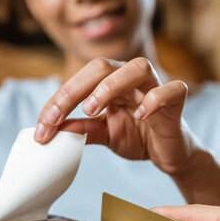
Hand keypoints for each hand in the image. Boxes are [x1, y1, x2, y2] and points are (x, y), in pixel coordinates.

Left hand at [35, 57, 198, 175]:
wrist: (170, 154)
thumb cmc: (138, 136)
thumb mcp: (104, 134)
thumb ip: (81, 129)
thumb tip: (52, 129)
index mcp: (111, 83)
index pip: (80, 80)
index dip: (58, 101)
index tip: (42, 129)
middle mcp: (132, 78)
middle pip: (103, 66)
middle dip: (74, 89)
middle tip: (57, 116)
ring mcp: (156, 86)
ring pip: (137, 67)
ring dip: (110, 85)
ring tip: (91, 109)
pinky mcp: (177, 101)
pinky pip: (173, 89)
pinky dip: (156, 99)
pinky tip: (140, 114)